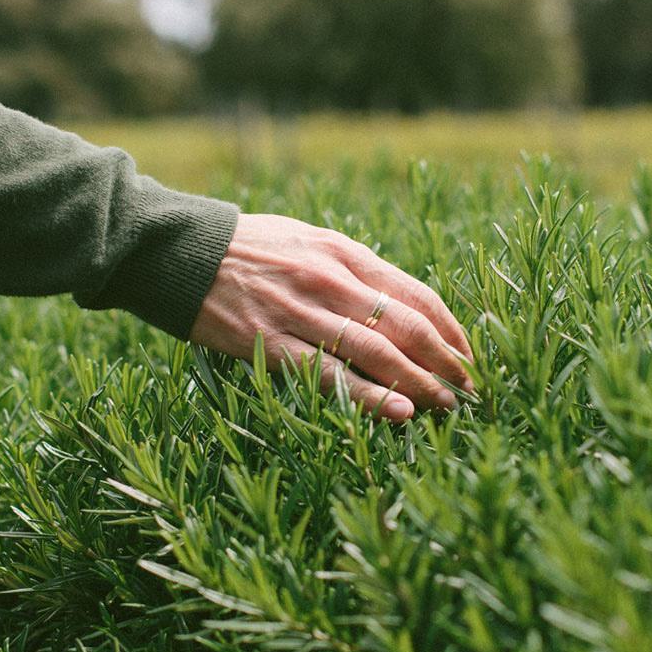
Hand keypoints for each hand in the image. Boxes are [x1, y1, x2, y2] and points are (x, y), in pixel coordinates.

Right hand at [190, 212, 474, 422]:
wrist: (182, 252)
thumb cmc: (248, 247)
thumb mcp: (307, 240)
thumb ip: (351, 269)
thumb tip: (397, 304)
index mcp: (343, 253)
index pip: (415, 293)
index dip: (450, 328)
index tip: (469, 354)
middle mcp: (330, 280)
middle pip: (406, 325)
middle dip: (445, 361)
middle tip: (470, 389)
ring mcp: (302, 312)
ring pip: (377, 353)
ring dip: (419, 383)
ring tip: (446, 406)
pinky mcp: (272, 342)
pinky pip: (330, 375)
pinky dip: (369, 395)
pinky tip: (399, 412)